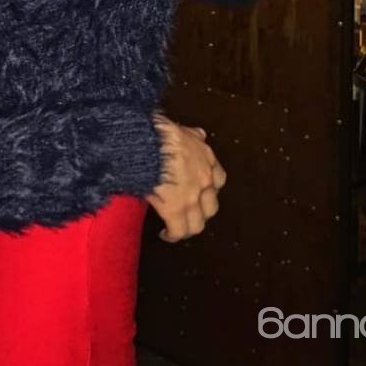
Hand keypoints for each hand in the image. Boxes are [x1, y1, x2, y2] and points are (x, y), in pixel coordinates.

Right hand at [147, 112, 227, 242]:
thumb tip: (198, 135)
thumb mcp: (182, 129)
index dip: (209, 189)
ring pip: (197, 224)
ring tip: (178, 229)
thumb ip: (193, 136)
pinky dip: (172, 235)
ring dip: (188, 228)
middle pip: (211, 207)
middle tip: (188, 213)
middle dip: (201, 212)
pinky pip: (178, 231)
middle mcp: (204, 180)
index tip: (200, 192)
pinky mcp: (174, 210)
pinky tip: (165, 235)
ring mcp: (191, 197)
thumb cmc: (159, 133)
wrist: (147, 143)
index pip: (218, 181)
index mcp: (206, 160)